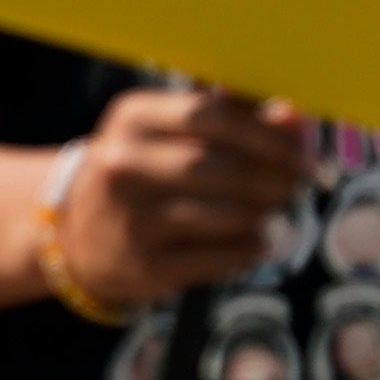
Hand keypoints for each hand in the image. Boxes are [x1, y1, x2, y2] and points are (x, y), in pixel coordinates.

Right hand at [49, 88, 308, 306]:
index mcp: (132, 117)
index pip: (212, 115)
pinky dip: (249, 250)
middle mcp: (122, 164)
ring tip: (273, 212)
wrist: (75, 234)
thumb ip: (234, 118)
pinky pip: (218, 258)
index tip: (304, 151)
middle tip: (297, 186)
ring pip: (226, 214)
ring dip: (265, 215)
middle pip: (221, 166)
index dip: (267, 134)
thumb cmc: (143, 173)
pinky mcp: (143, 265)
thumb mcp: (170, 134)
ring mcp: (130, 217)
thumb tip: (296, 118)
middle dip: (273, 178)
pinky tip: (254, 242)